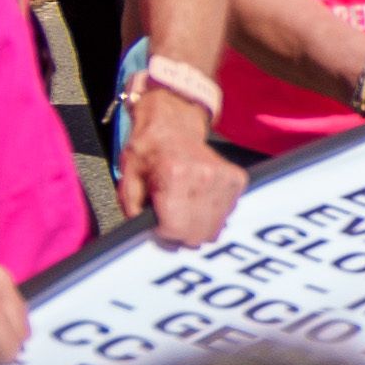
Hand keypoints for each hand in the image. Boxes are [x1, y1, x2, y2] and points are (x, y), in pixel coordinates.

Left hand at [126, 124, 242, 247]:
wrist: (171, 128)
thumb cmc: (147, 155)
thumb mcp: (127, 181)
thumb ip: (134, 212)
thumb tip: (144, 236)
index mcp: (174, 175)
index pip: (176, 228)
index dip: (164, 234)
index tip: (158, 226)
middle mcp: (204, 176)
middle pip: (198, 233)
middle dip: (182, 235)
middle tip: (171, 221)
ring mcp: (224, 178)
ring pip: (215, 228)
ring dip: (199, 226)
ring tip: (185, 211)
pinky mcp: (237, 179)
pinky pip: (227, 214)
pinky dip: (213, 215)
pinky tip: (200, 202)